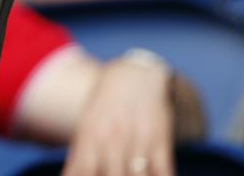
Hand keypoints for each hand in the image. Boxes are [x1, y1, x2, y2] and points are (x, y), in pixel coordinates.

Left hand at [61, 57, 174, 175]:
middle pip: (112, 175)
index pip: (82, 170)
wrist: (134, 77)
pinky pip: (164, 171)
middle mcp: (112, 139)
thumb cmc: (104, 110)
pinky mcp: (161, 142)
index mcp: (89, 136)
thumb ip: (79, 159)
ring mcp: (137, 140)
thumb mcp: (86, 129)